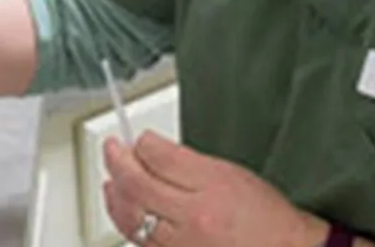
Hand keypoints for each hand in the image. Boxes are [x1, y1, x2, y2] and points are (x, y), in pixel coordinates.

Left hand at [102, 131, 329, 246]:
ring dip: (115, 193)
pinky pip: (139, 240)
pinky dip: (125, 220)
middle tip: (111, 148)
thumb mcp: (229, 172)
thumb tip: (149, 150)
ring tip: (111, 177)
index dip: (141, 143)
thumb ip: (186, 162)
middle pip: (138, 185)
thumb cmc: (264, 214)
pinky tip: (122, 206)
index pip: (159, 157)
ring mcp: (183, 244)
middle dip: (117, 162)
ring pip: (132, 216)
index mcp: (212, 186)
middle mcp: (194, 217)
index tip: (136, 138)